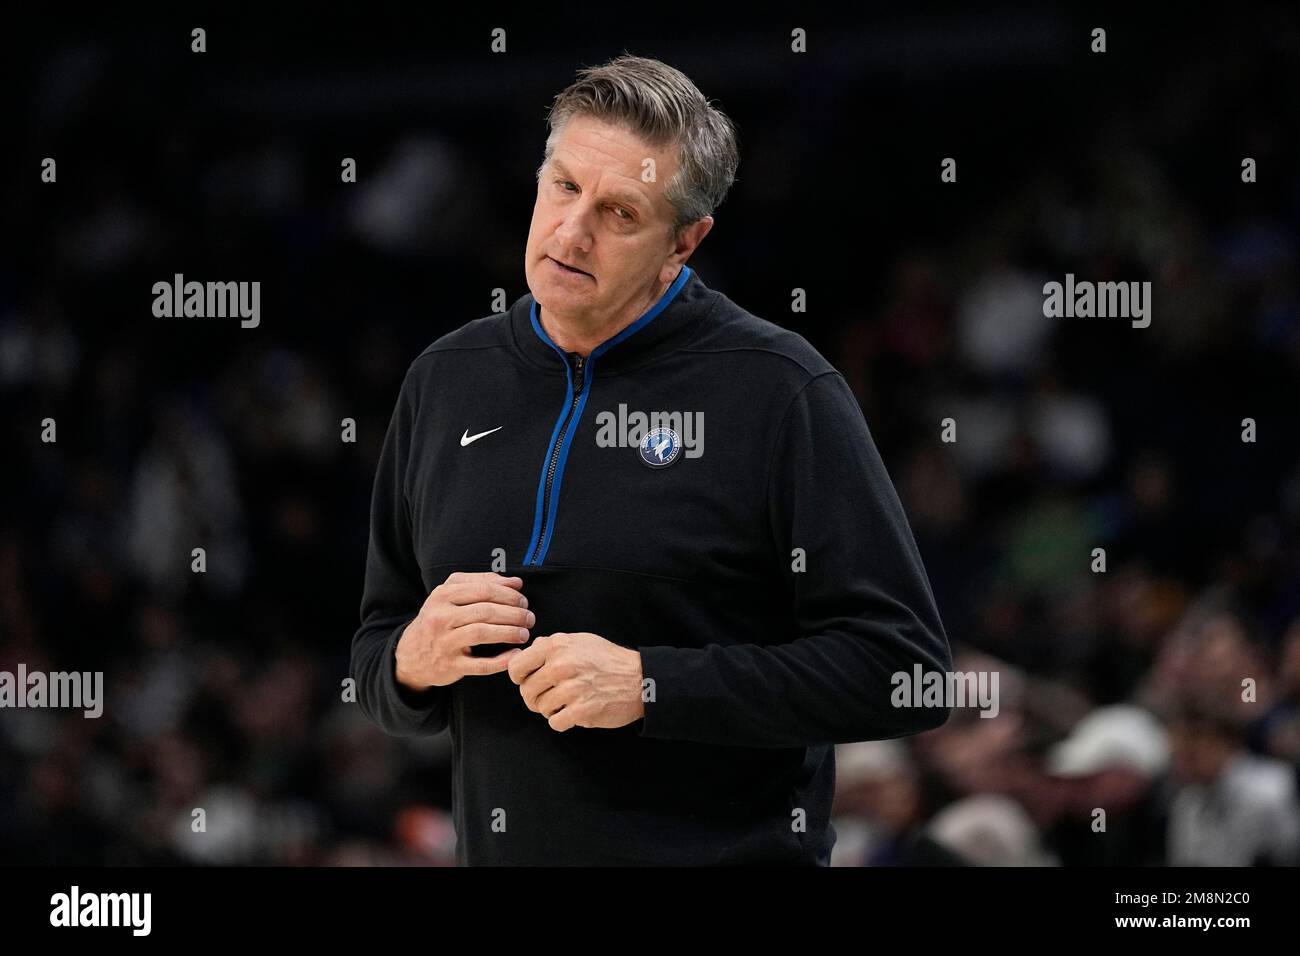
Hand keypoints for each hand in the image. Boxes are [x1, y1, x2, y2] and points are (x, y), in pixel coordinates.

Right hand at [395, 572, 533, 689]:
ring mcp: (444, 642)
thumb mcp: (450, 595)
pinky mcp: (450, 666)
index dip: (509, 595)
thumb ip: (482, 583)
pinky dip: (501, 661)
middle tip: (529, 618)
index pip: (483, 590)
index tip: (523, 600)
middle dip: (514, 613)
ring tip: (524, 633)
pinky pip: (480, 664)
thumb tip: (516, 583)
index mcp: (442, 595)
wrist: (410, 654)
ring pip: (483, 634)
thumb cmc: (438, 619)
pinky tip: (515, 654)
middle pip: (485, 611)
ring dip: (509, 633)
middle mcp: (441, 617)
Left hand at [508, 632, 644, 731]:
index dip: (519, 678)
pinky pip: (555, 723)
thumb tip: (528, 650)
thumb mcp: (580, 641)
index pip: (517, 667)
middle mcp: (561, 666)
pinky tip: (573, 712)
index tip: (527, 681)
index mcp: (557, 646)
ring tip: (566, 703)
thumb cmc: (608, 660)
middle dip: (535, 697)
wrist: (639, 679)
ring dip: (550, 709)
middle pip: (526, 691)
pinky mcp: (581, 711)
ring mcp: (571, 689)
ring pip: (540, 708)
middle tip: (550, 696)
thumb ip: (551, 644)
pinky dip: (562, 721)